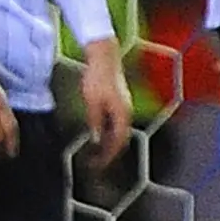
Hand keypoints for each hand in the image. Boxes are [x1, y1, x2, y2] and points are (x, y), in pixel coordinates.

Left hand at [77, 39, 131, 174]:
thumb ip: (95, 122)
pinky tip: (99, 134)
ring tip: (97, 152)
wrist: (104, 56)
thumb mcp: (92, 102)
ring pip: (119, 131)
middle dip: (110, 153)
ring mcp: (125, 106)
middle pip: (121, 139)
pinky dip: (109, 132)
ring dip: (109, 143)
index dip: (108, 156)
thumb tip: (95, 138)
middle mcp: (127, 112)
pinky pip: (117, 123)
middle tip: (97, 162)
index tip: (98, 164)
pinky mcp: (120, 101)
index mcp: (122, 114)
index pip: (117, 142)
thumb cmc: (97, 77)